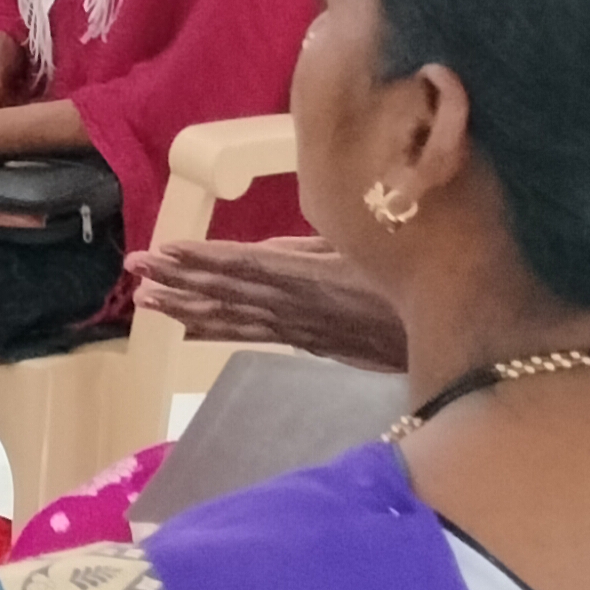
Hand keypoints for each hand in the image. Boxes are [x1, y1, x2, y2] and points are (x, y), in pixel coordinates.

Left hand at [127, 236, 406, 369]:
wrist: (454, 334)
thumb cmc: (419, 280)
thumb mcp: (370, 251)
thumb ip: (318, 247)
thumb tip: (267, 248)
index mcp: (310, 278)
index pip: (242, 266)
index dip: (199, 260)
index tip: (161, 251)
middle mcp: (296, 305)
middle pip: (225, 290)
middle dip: (178, 279)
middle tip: (134, 268)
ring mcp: (299, 327)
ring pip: (232, 316)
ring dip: (187, 307)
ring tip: (147, 302)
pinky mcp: (310, 341)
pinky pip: (252, 334)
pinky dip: (217, 329)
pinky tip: (189, 330)